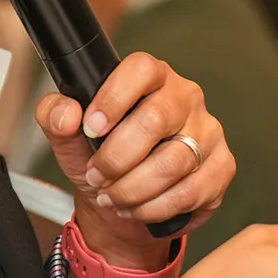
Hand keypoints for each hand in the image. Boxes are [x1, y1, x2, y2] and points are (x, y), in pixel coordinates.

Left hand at [36, 52, 235, 265]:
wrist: (124, 204)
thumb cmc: (101, 160)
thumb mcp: (69, 139)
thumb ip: (55, 116)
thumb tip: (67, 113)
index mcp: (151, 77)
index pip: (141, 69)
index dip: (114, 97)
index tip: (91, 128)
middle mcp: (186, 97)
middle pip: (155, 120)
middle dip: (116, 158)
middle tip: (96, 176)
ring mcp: (209, 131)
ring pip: (173, 162)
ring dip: (133, 188)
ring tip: (112, 197)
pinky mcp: (222, 167)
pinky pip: (191, 191)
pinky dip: (155, 207)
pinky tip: (138, 208)